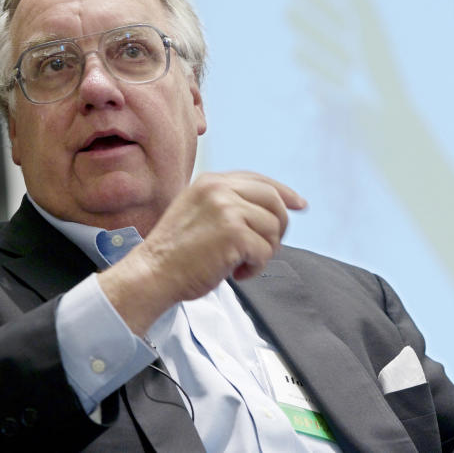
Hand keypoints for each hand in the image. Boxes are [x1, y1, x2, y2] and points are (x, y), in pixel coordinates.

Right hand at [98, 172, 305, 334]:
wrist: (153, 272)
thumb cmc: (175, 253)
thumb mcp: (197, 212)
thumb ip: (227, 204)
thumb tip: (272, 210)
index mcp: (211, 182)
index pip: (259, 180)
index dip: (284, 193)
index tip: (300, 205)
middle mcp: (220, 190)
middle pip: (274, 201)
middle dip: (278, 227)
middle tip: (266, 249)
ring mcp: (227, 209)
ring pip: (273, 228)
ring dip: (264, 252)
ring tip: (240, 263)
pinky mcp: (234, 233)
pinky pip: (265, 251)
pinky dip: (255, 267)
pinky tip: (236, 272)